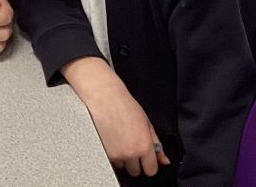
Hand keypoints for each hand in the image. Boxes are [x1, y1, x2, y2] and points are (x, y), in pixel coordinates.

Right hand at [62, 58, 170, 176]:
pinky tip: (111, 139)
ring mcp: (115, 154)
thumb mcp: (146, 122)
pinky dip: (111, 153)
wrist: (104, 96)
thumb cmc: (124, 105)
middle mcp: (130, 152)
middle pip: (136, 171)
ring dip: (122, 157)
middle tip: (130, 143)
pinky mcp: (103, 152)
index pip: (151, 170)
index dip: (148, 163)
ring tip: (119, 138)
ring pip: (122, 166)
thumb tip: (164, 160)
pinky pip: (110, 160)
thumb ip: (157, 143)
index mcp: (144, 146)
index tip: (145, 157)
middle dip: (134, 161)